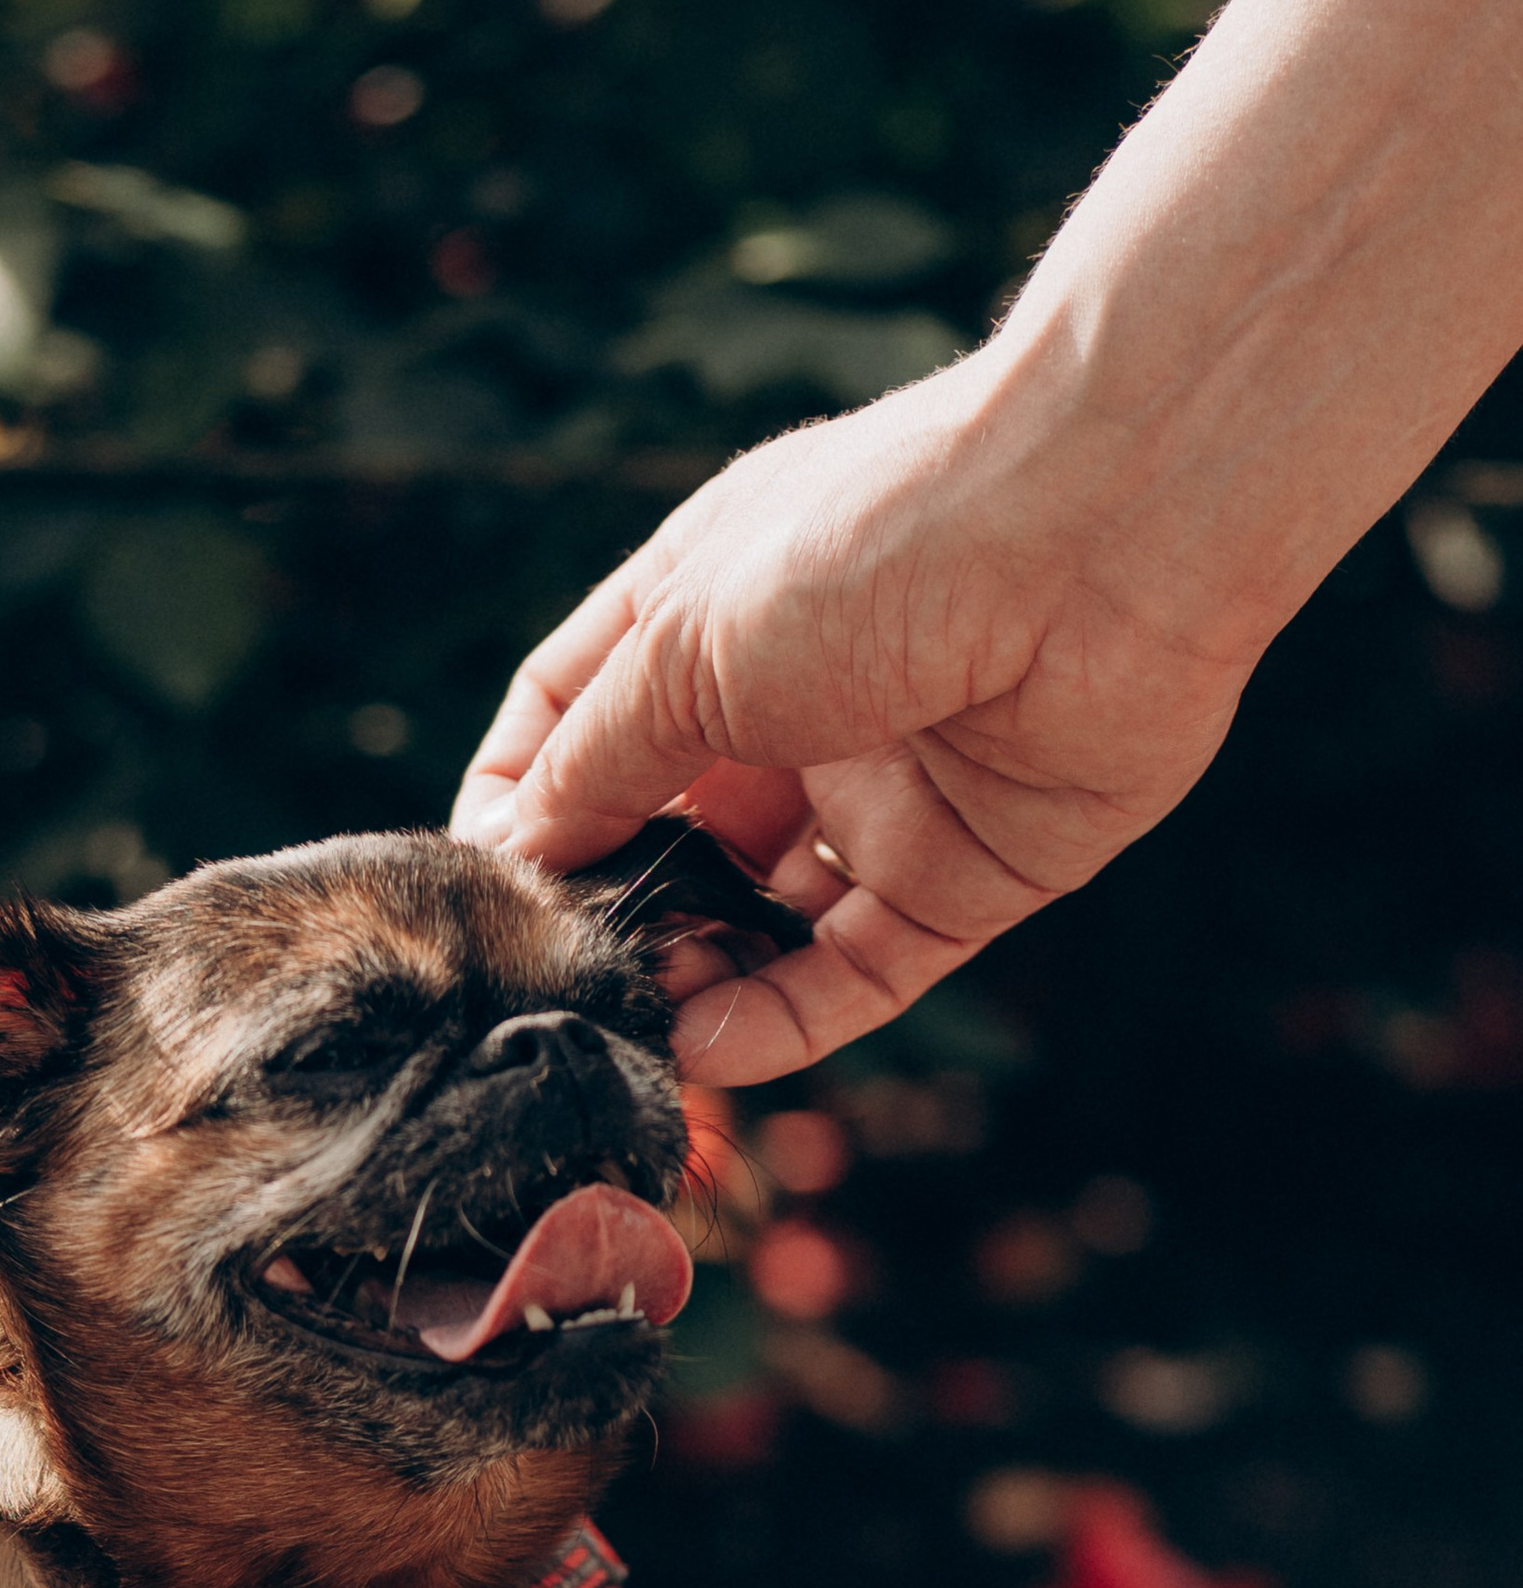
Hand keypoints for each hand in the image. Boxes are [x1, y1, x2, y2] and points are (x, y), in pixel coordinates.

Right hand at [452, 352, 1263, 1083]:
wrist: (1106, 536)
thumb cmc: (879, 542)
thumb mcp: (686, 645)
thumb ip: (597, 760)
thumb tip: (524, 850)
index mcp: (709, 614)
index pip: (580, 719)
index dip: (522, 797)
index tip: (482, 880)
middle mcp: (792, 706)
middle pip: (668, 835)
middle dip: (609, 910)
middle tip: (560, 980)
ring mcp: (880, 795)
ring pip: (760, 919)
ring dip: (691, 978)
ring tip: (634, 1028)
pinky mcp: (966, 873)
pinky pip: (855, 972)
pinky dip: (781, 1020)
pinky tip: (712, 1052)